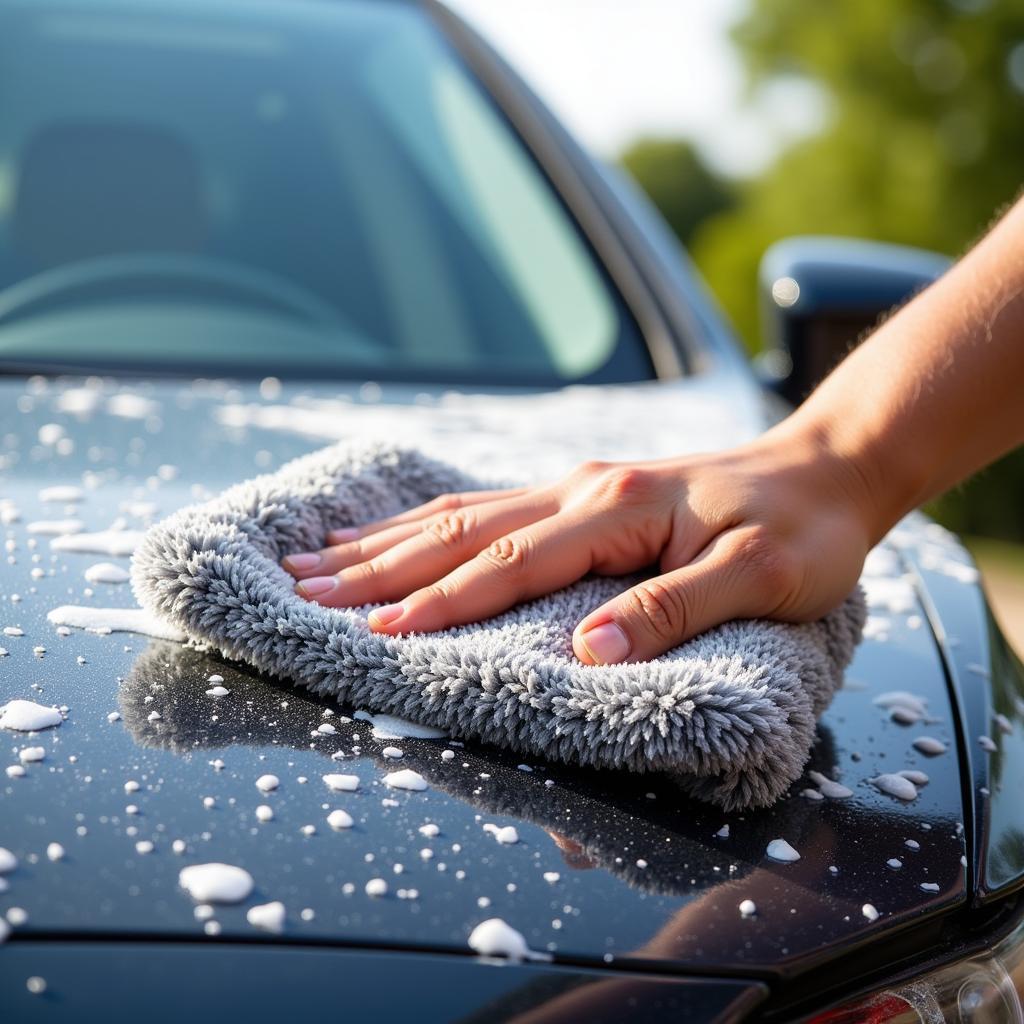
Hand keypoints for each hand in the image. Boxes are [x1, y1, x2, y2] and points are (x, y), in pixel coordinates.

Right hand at [282, 427, 875, 664]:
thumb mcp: (766, 577)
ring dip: (389, 538)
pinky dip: (432, 519)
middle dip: (379, 564)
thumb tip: (592, 650)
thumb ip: (679, 608)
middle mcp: (584, 489)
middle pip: (462, 529)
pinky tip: (400, 528)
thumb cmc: (804, 529)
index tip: (376, 633)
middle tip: (302, 585)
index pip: (511, 563)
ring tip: (320, 554)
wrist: (827, 465)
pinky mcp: (584, 491)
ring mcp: (579, 484)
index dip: (441, 602)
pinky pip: (490, 503)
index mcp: (618, 510)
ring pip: (464, 510)